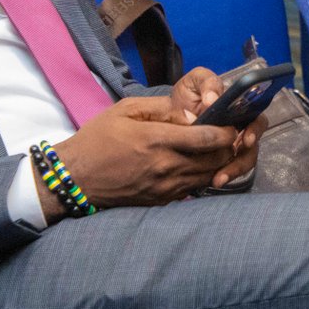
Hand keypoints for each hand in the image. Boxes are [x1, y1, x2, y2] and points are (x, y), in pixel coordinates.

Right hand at [49, 96, 239, 215]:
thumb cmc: (99, 138)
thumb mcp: (126, 109)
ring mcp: (165, 188)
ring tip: (217, 148)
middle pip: (214, 160)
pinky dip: (202, 176)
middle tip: (228, 134)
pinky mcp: (162, 201)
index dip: (226, 131)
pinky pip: (193, 189)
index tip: (231, 123)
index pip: (206, 138)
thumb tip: (192, 112)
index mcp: (156, 140)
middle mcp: (165, 166)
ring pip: (208, 177)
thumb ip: (162, 108)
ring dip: (218, 163)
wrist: (76, 178)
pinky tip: (197, 164)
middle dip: (228, 147)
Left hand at [169, 66, 267, 185]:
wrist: (173, 110)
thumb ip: (207, 84)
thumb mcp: (197, 80)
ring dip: (233, 170)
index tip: (246, 140)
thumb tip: (212, 101)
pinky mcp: (222, 157)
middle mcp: (241, 127)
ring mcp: (232, 144)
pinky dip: (223, 175)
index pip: (257, 119)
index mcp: (241, 108)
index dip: (255, 130)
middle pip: (253, 146)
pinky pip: (228, 168)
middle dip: (243, 159)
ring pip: (243, 160)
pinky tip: (212, 181)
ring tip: (218, 180)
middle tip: (229, 166)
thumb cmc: (190, 92)